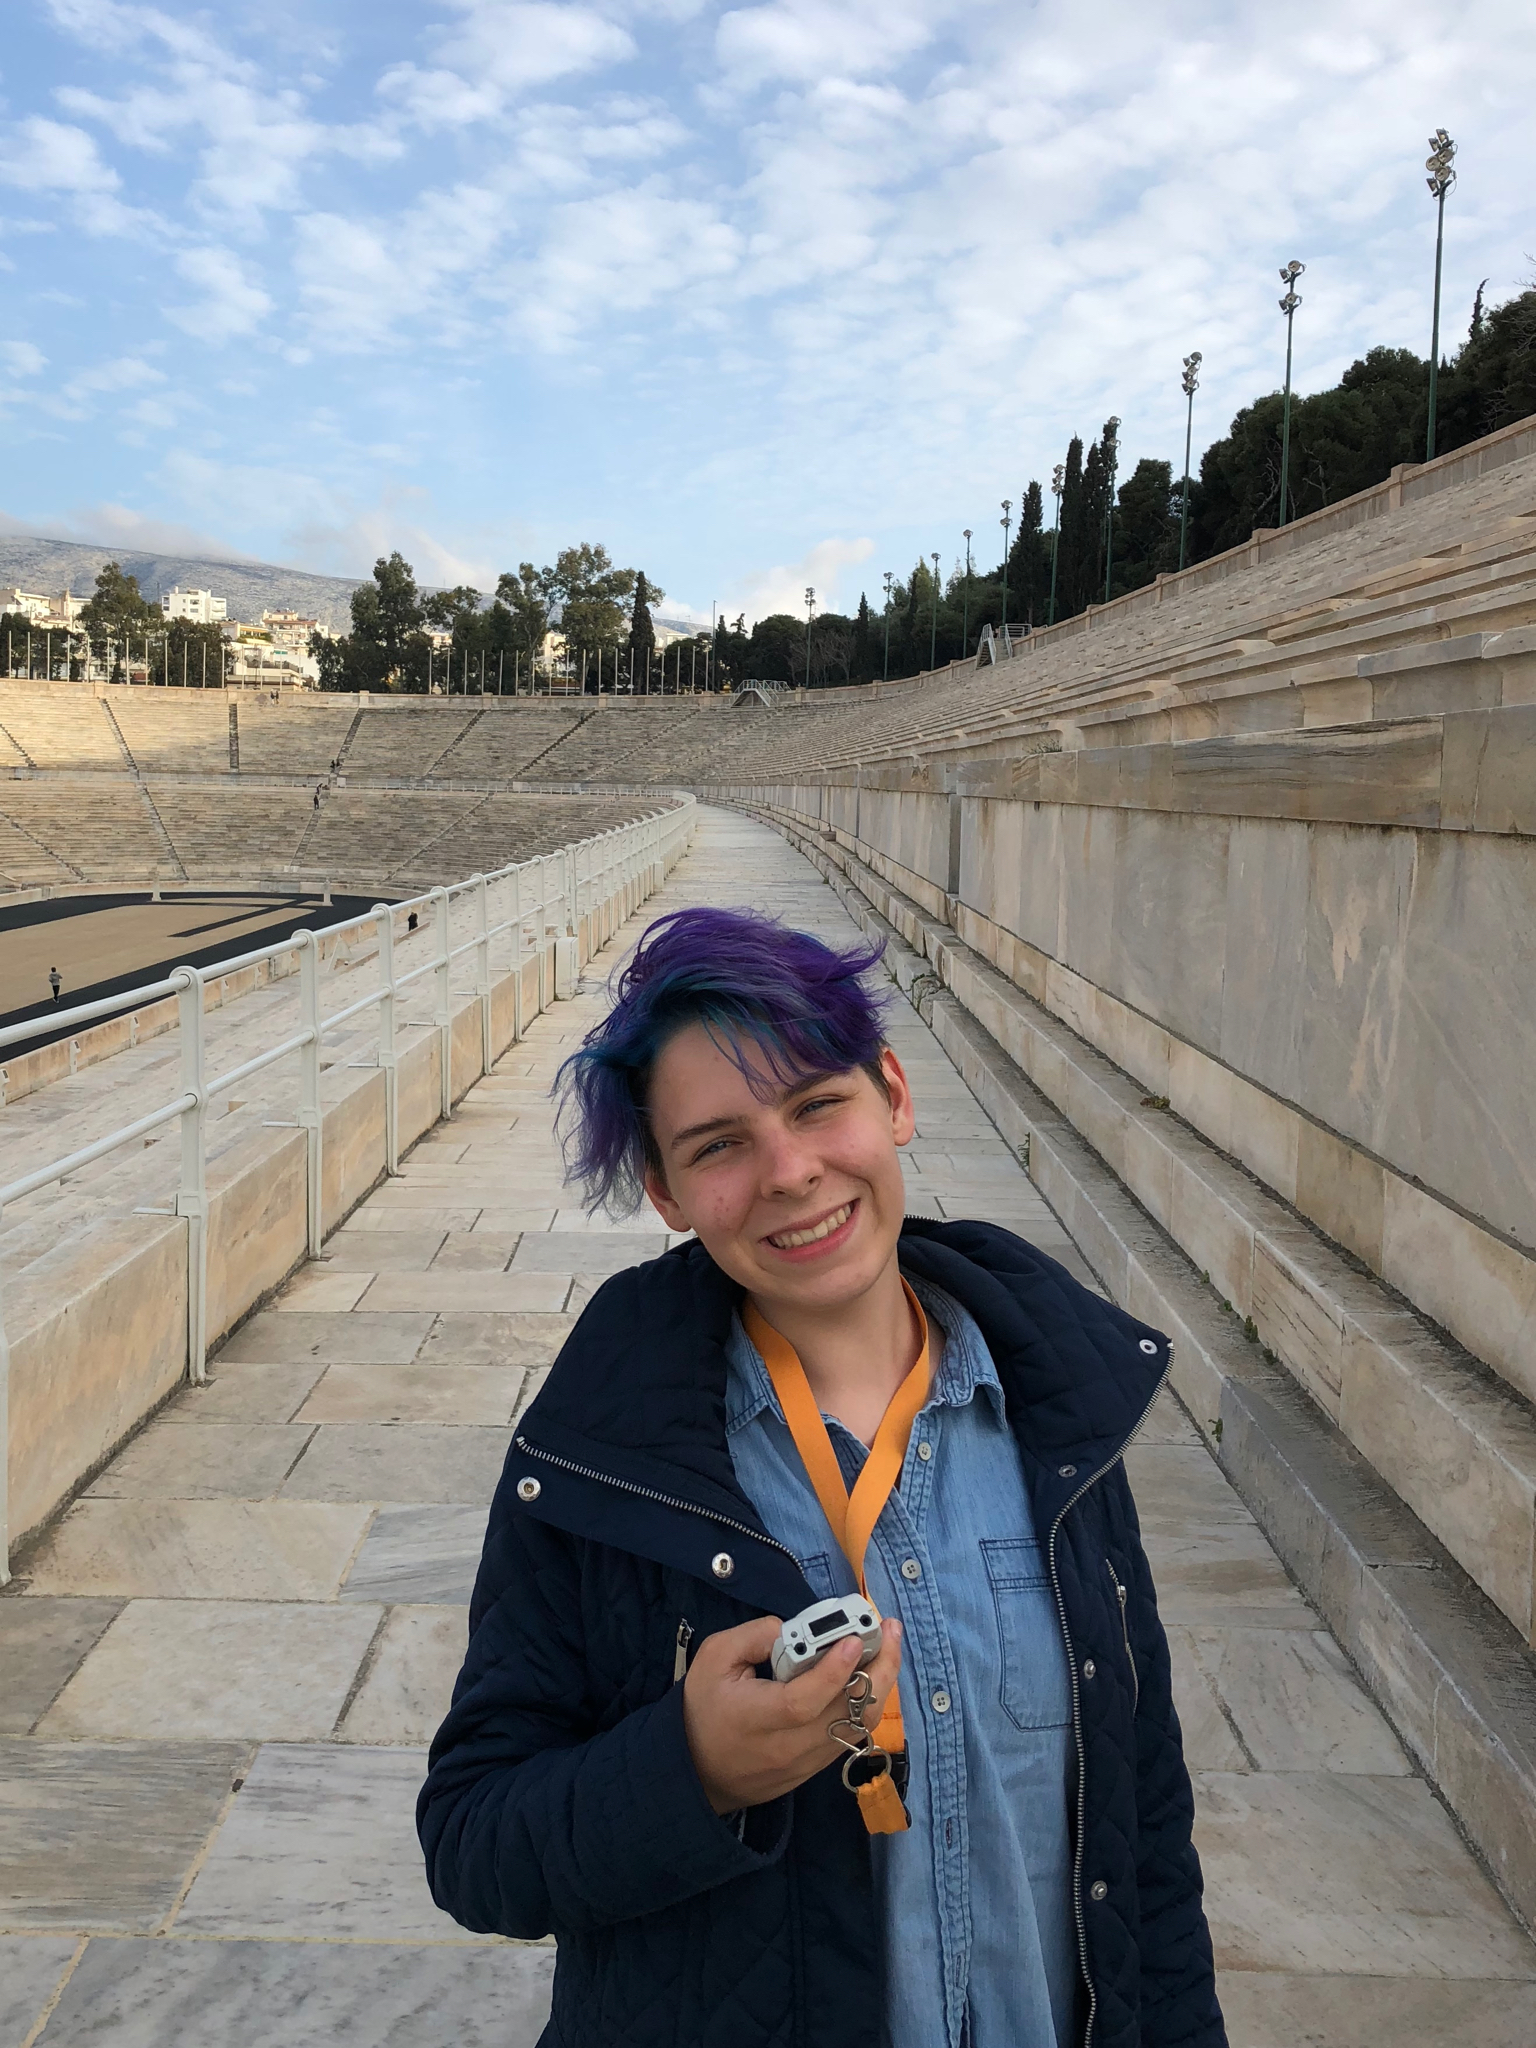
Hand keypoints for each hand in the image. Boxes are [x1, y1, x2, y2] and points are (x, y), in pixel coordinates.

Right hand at [682, 1614, 902, 1814]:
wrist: (695, 1772)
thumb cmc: (702, 1710)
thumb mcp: (713, 1659)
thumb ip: (752, 1636)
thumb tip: (793, 1629)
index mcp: (758, 1718)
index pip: (804, 1701)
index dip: (833, 1672)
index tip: (855, 1640)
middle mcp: (789, 1746)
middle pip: (848, 1714)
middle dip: (878, 1669)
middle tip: (891, 1631)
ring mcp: (806, 1763)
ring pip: (859, 1727)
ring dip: (881, 1686)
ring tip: (889, 1647)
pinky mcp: (814, 1770)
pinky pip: (852, 1737)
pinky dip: (868, 1705)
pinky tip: (872, 1676)